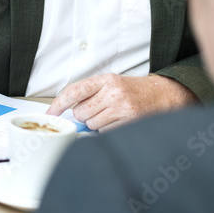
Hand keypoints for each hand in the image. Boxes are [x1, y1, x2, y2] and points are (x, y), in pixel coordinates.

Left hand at [47, 73, 197, 130]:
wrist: (163, 94)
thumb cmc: (133, 89)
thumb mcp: (110, 83)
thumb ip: (89, 93)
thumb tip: (66, 110)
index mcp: (105, 80)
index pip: (74, 91)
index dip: (58, 104)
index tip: (50, 113)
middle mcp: (113, 93)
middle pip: (81, 112)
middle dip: (84, 115)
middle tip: (98, 110)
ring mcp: (122, 108)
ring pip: (92, 124)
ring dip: (97, 123)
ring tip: (111, 114)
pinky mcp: (130, 122)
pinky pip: (105, 132)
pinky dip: (108, 130)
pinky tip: (118, 121)